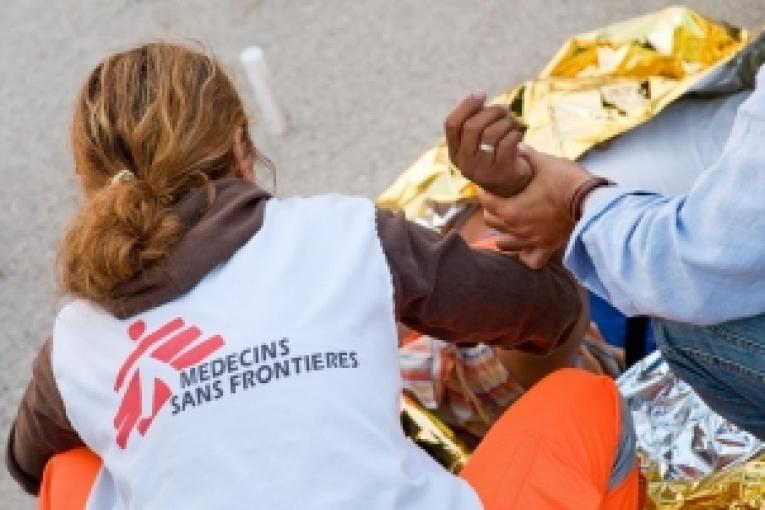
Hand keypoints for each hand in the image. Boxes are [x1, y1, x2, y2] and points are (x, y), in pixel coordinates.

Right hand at [444, 92, 531, 196]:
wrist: (512, 185)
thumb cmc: (495, 155)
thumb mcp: (479, 141)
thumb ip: (475, 121)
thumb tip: (479, 96)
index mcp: (455, 153)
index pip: (452, 124)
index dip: (466, 105)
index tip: (481, 93)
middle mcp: (464, 163)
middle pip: (472, 126)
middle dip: (491, 112)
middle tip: (505, 109)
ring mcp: (481, 170)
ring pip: (491, 133)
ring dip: (506, 122)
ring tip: (513, 122)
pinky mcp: (501, 173)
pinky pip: (507, 143)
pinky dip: (514, 134)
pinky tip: (517, 135)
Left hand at [480, 145, 591, 268]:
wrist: (592, 199)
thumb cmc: (566, 179)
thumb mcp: (543, 162)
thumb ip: (526, 155)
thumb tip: (517, 146)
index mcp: (510, 209)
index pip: (485, 200)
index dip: (486, 189)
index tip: (493, 183)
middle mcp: (516, 229)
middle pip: (490, 221)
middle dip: (492, 209)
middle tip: (502, 198)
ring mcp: (531, 241)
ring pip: (504, 243)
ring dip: (503, 232)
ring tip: (510, 221)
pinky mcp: (547, 247)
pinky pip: (530, 260)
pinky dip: (525, 255)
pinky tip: (526, 246)